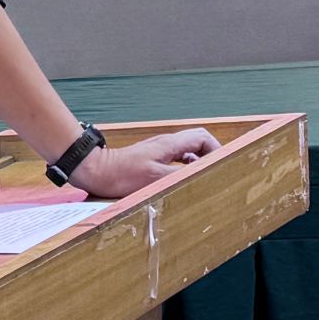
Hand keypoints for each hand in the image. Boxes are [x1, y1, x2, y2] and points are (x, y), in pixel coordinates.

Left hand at [68, 127, 219, 198]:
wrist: (96, 170)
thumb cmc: (121, 174)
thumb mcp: (153, 178)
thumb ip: (179, 175)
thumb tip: (200, 176)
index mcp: (170, 144)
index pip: (203, 138)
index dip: (216, 149)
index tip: (222, 165)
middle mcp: (167, 144)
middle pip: (198, 142)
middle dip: (211, 154)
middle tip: (217, 171)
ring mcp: (159, 150)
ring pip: (188, 151)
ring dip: (198, 162)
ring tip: (204, 178)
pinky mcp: (152, 159)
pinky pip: (177, 159)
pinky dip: (185, 168)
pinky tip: (183, 181)